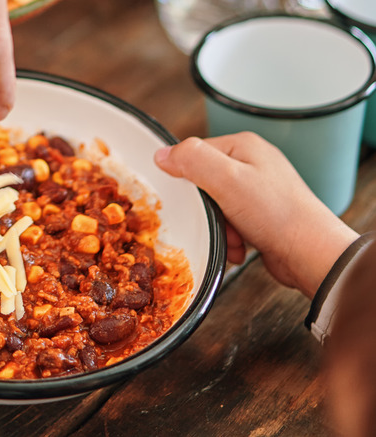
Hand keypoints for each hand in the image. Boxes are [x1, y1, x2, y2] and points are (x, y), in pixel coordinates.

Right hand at [154, 132, 358, 297]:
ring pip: (214, 208)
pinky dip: (229, 239)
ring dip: (217, 228)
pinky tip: (240, 246)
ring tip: (233, 236)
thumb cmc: (277, 214)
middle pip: (203, 184)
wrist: (310, 253)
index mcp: (243, 147)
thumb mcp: (227, 179)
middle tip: (216, 220)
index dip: (186, 180)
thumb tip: (163, 154)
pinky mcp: (260, 216)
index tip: (189, 198)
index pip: (194, 154)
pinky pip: (229, 225)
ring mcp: (257, 191)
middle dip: (205, 211)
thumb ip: (192, 160)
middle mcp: (252, 165)